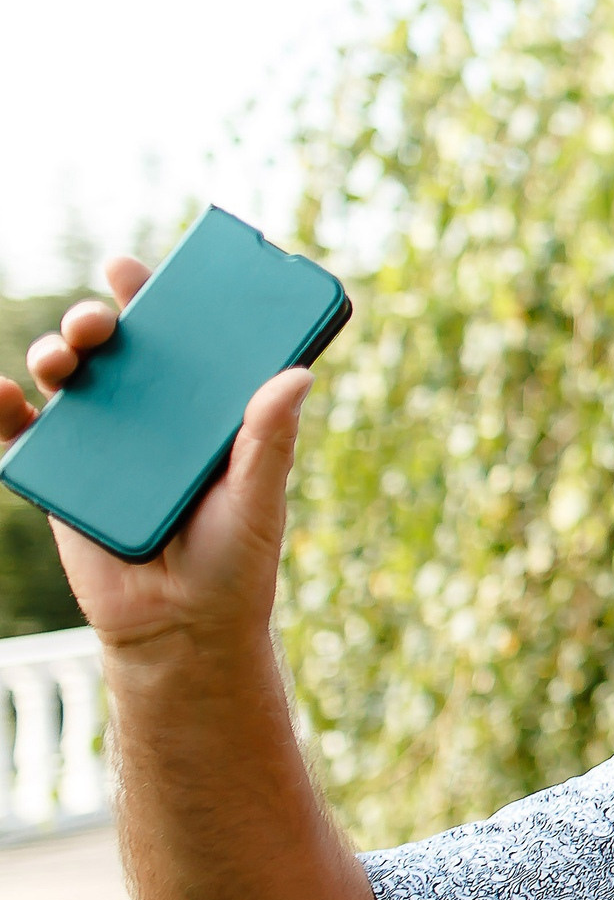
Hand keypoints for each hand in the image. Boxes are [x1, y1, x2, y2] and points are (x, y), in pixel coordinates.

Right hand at [0, 256, 312, 653]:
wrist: (181, 631)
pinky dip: (2, 406)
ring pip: (68, 378)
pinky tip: (4, 394)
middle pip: (117, 349)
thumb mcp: (259, 499)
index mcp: (203, 412)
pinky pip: (20, 433)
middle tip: (103, 321)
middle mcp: (152, 418)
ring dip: (56, 353)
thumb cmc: (234, 564)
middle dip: (99, 320)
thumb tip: (298, 372)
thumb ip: (270, 438)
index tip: (133, 268)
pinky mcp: (62, 476)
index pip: (180, 342)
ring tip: (65, 359)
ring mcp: (103, 443)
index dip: (156, 298)